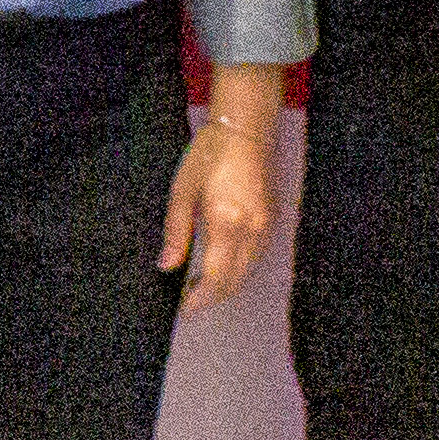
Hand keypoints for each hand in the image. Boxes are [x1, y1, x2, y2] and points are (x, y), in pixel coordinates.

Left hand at [156, 104, 277, 308]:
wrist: (246, 130)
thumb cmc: (209, 156)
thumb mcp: (182, 191)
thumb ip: (176, 232)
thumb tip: (167, 266)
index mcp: (226, 222)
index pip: (216, 276)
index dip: (200, 298)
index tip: (184, 309)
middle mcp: (252, 230)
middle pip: (235, 280)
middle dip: (213, 296)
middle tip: (189, 301)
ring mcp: (266, 227)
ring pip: (248, 271)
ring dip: (226, 284)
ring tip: (200, 285)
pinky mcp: (272, 221)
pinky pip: (255, 257)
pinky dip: (238, 269)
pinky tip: (220, 265)